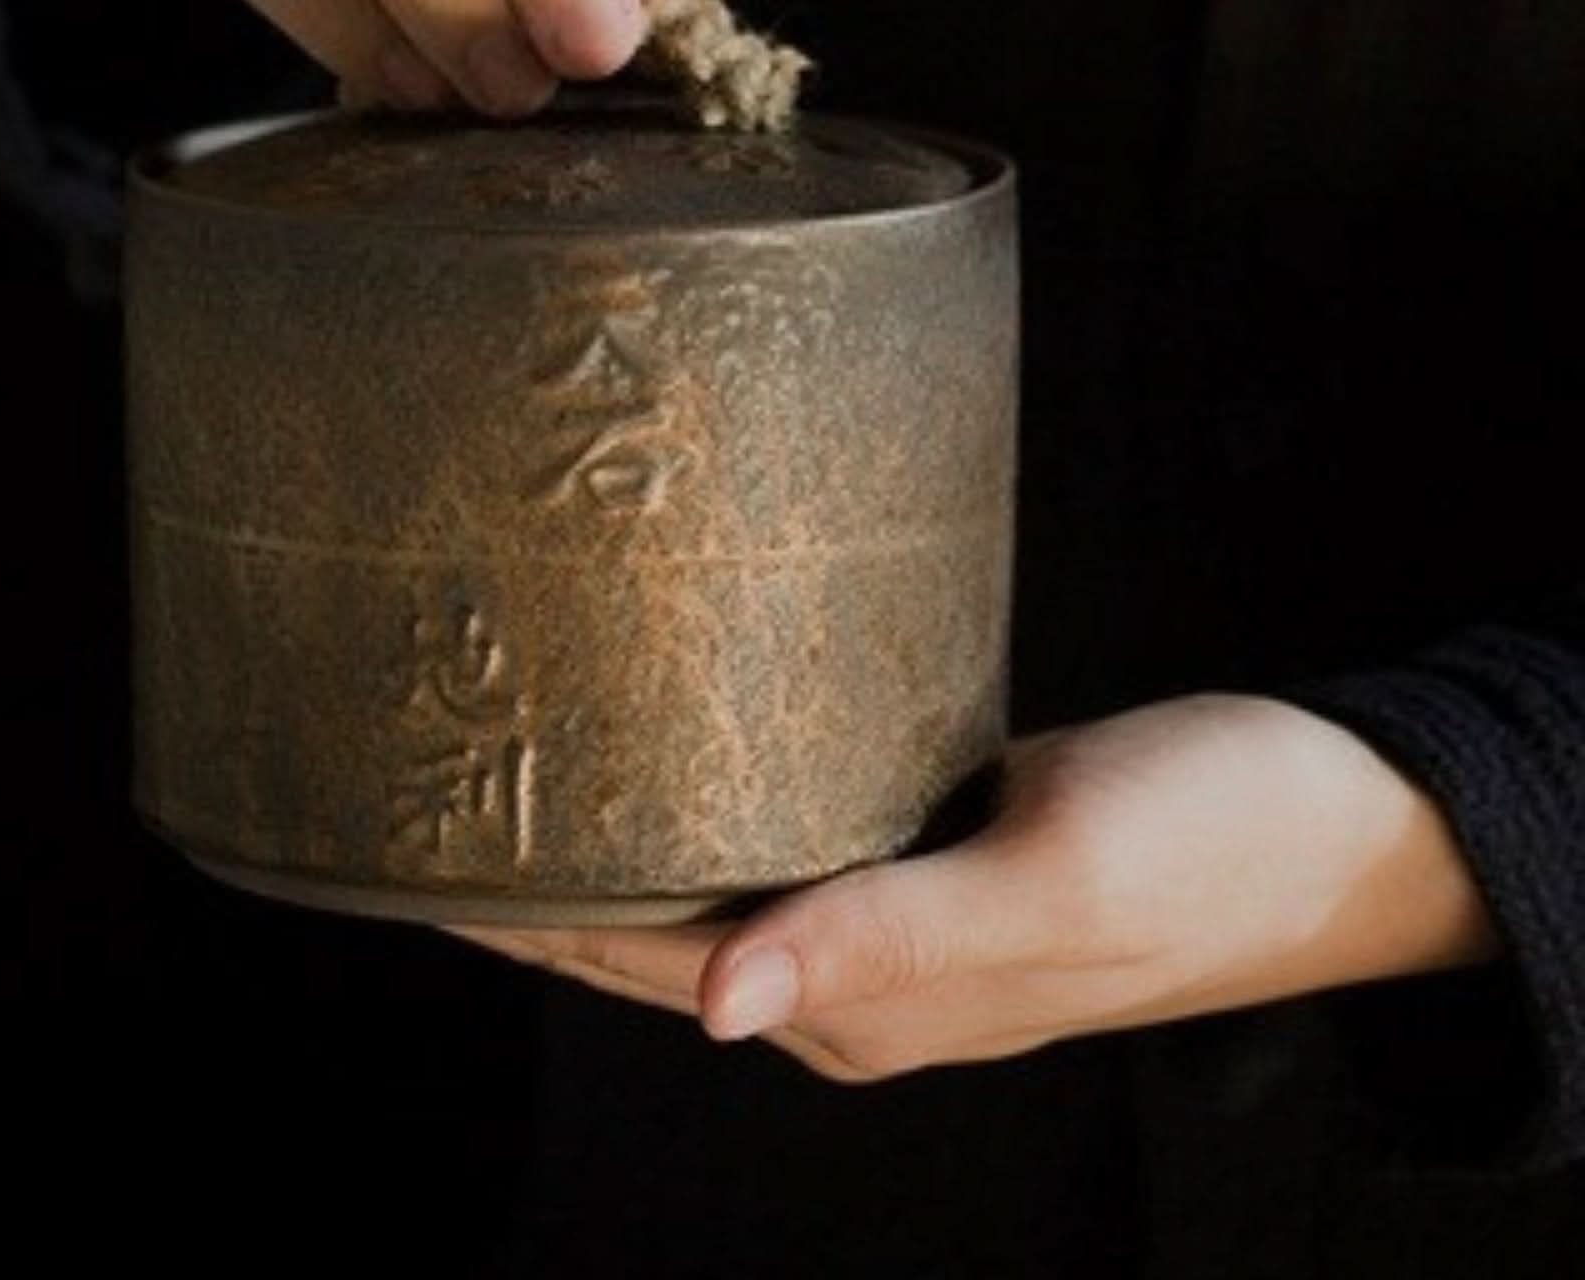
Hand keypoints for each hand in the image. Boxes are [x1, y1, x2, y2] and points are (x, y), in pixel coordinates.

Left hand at [457, 695, 1498, 1081]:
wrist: (1340, 817)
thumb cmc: (1216, 847)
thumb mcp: (1055, 886)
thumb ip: (887, 938)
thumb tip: (724, 1012)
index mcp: (872, 1003)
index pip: (649, 962)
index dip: (524, 915)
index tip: (407, 854)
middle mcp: (862, 974)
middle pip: (656, 930)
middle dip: (536, 876)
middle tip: (420, 784)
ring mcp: (894, 912)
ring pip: (710, 877)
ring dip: (610, 833)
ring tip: (503, 761)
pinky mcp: (928, 848)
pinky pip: (782, 828)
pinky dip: (704, 790)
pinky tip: (662, 737)